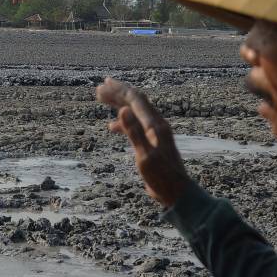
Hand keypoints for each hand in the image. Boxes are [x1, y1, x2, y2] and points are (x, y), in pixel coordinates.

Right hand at [95, 77, 189, 207]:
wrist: (176, 191)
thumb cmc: (161, 176)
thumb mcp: (144, 155)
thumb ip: (134, 132)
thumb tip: (122, 110)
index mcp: (155, 125)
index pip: (135, 100)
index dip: (119, 91)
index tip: (103, 85)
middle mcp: (156, 125)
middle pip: (136, 102)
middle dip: (118, 94)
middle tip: (100, 88)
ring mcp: (155, 133)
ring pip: (135, 112)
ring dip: (119, 105)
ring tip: (103, 101)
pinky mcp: (153, 142)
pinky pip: (136, 125)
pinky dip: (123, 122)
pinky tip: (112, 128)